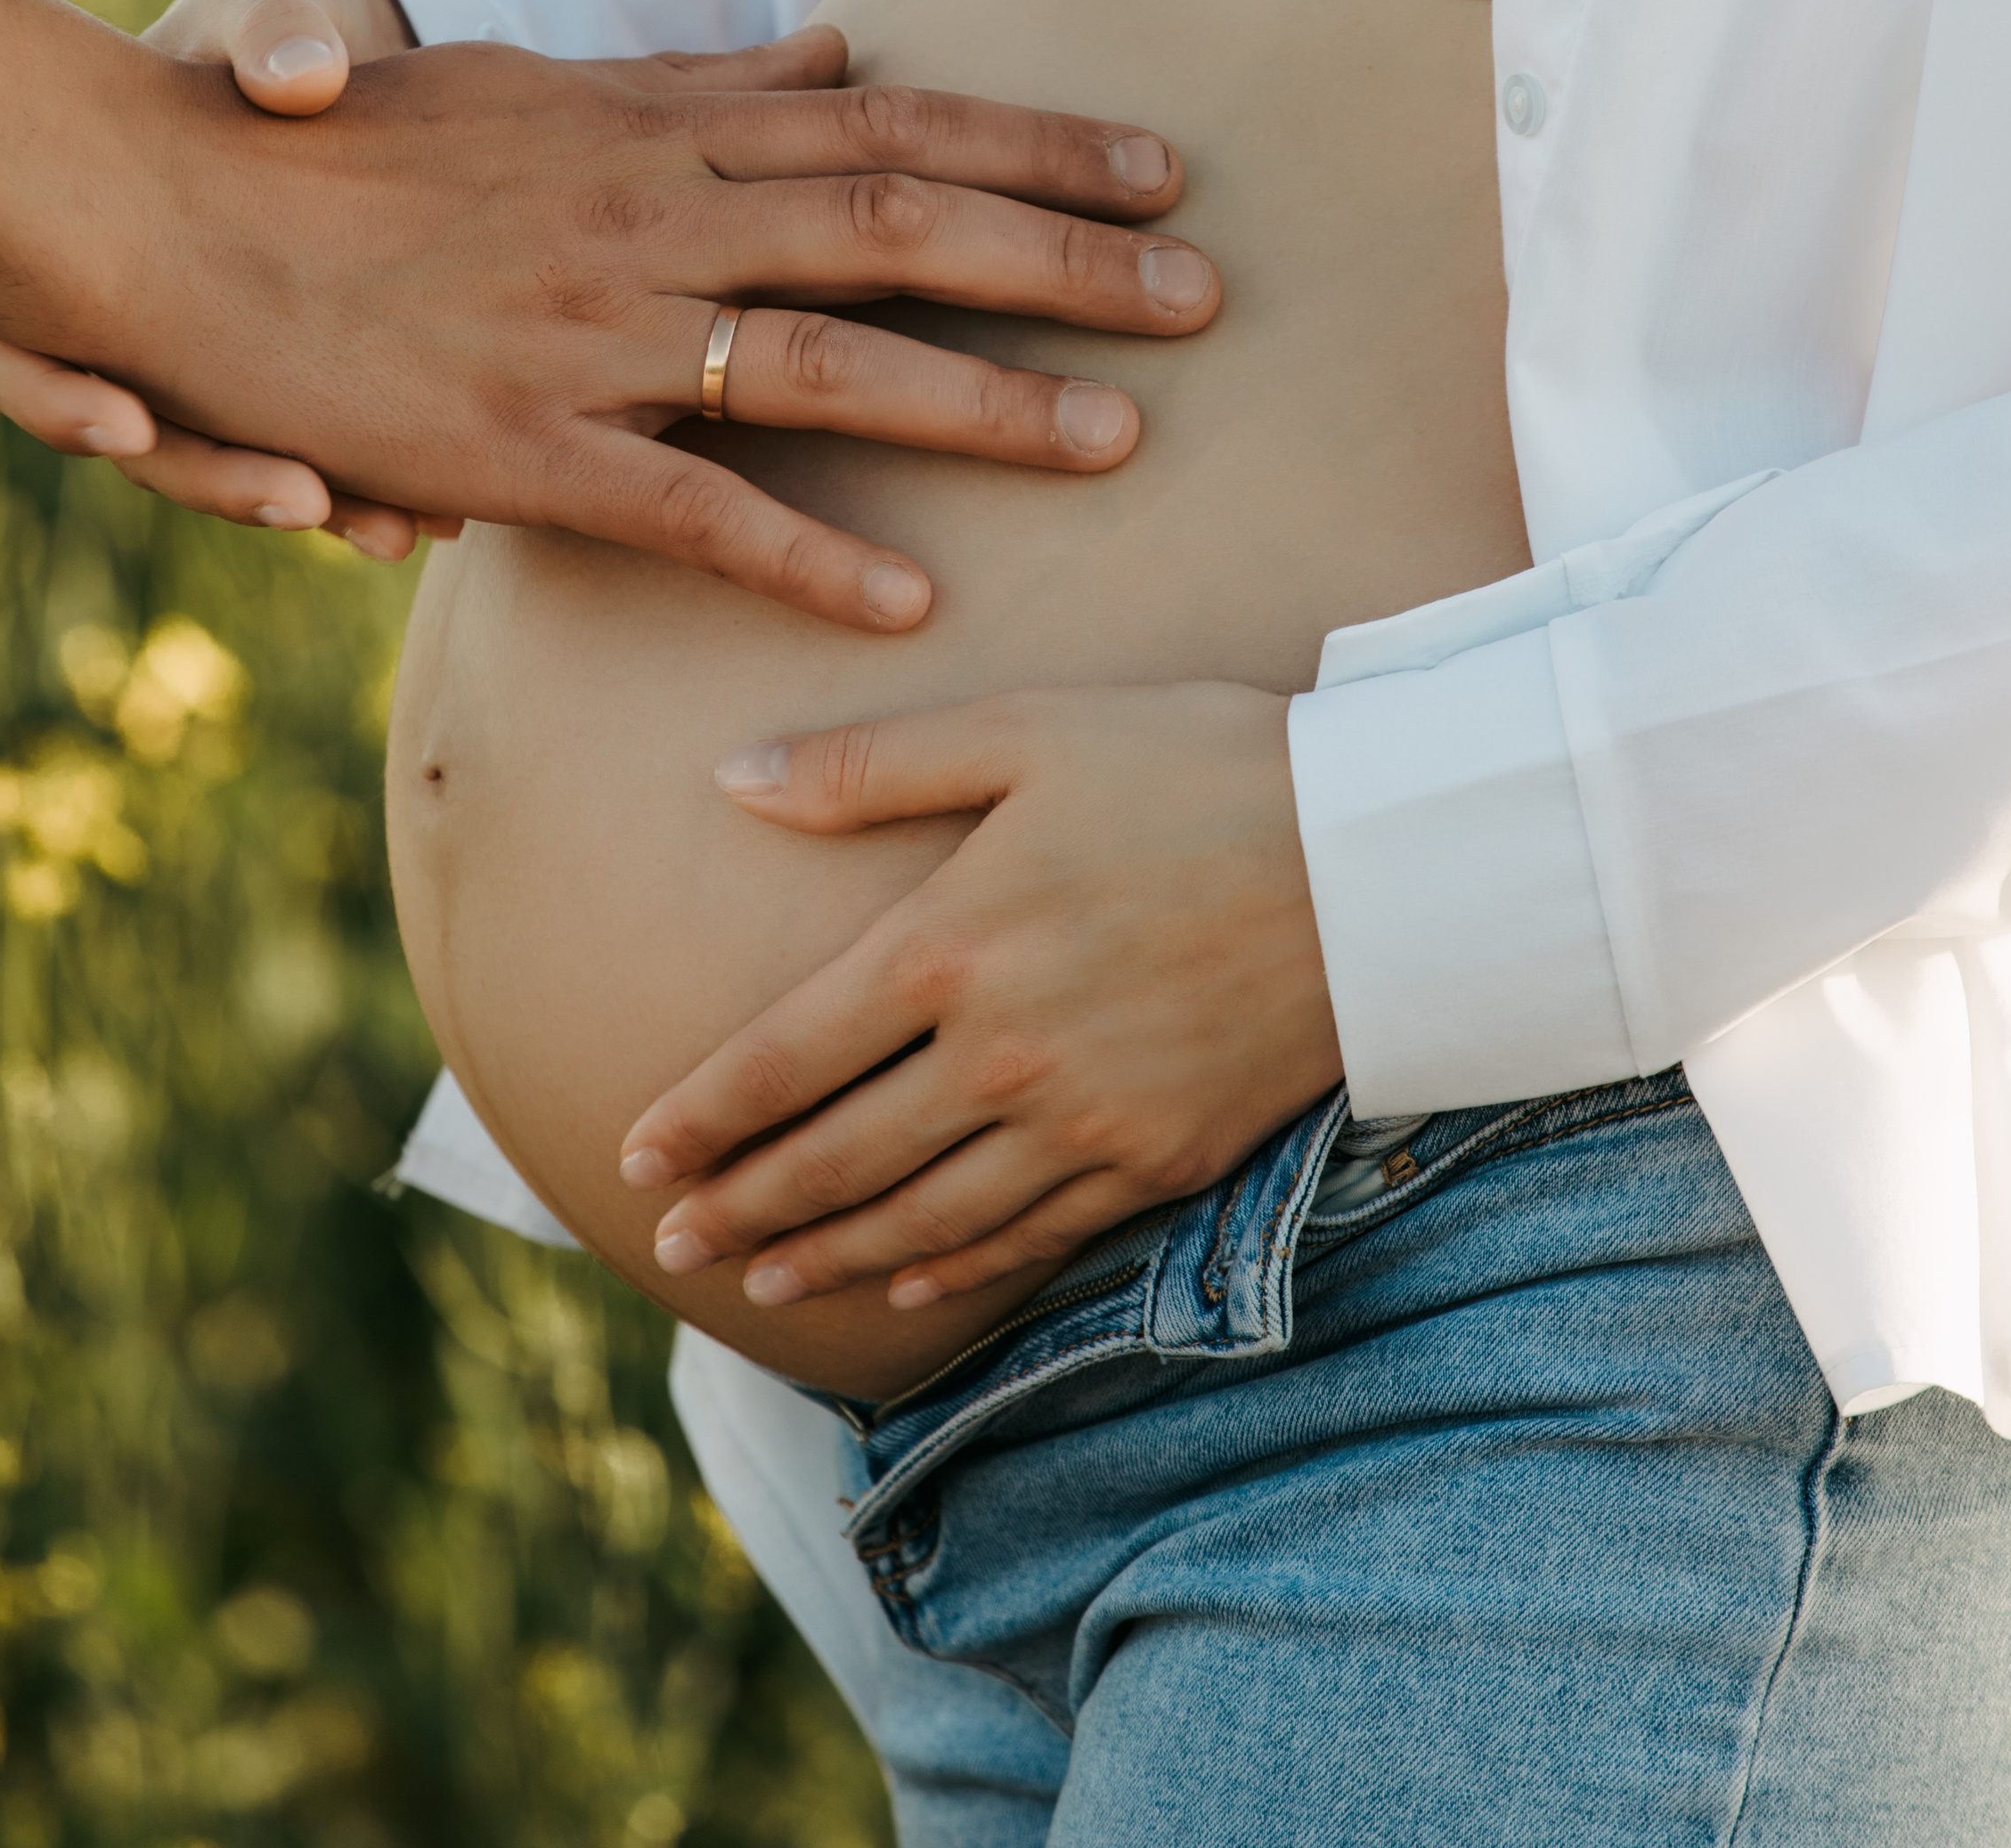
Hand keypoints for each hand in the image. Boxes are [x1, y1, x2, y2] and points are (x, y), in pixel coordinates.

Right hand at [0, 0, 1220, 627]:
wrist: (160, 193)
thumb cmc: (358, 151)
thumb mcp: (543, 93)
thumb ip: (704, 87)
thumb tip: (841, 52)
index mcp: (655, 125)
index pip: (885, 121)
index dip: (1031, 144)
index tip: (1159, 166)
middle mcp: (645, 211)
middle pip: (897, 221)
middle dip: (1064, 257)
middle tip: (1211, 290)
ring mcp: (586, 328)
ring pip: (826, 357)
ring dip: (984, 399)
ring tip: (1122, 441)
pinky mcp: (515, 443)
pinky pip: (690, 509)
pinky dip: (805, 553)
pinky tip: (909, 599)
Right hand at [0, 0, 435, 554]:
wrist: (360, 70)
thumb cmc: (280, 31)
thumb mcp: (269, 7)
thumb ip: (272, 26)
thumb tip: (300, 78)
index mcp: (79, 247)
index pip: (17, 352)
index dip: (58, 398)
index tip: (126, 423)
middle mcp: (144, 327)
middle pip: (144, 445)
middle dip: (220, 478)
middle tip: (299, 497)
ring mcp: (233, 366)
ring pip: (244, 465)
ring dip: (319, 502)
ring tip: (395, 530)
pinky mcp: (324, 382)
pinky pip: (337, 456)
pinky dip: (390, 484)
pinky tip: (455, 512)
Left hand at [619, 684, 1341, 1305]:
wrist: (1375, 855)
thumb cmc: (1196, 763)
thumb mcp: (1025, 727)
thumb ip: (869, 764)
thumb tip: (731, 777)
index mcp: (949, 943)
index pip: (785, 1057)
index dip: (700, 1116)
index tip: (634, 1154)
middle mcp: (999, 1054)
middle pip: (836, 1156)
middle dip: (742, 1204)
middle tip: (670, 1241)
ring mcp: (1081, 1121)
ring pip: (921, 1216)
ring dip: (828, 1254)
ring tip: (760, 1279)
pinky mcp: (1158, 1158)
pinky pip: (1030, 1236)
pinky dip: (953, 1269)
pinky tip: (911, 1283)